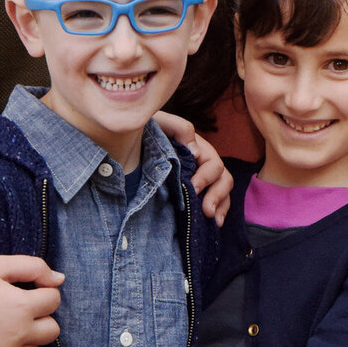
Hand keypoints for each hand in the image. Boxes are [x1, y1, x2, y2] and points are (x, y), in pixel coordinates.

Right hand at [0, 255, 63, 346]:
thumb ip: (34, 268)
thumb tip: (60, 279)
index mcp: (23, 307)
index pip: (54, 300)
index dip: (43, 291)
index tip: (27, 290)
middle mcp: (20, 335)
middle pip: (53, 330)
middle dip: (42, 317)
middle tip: (19, 309)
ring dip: (25, 335)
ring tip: (0, 323)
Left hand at [154, 110, 230, 225]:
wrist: (125, 145)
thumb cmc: (143, 131)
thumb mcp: (159, 123)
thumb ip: (178, 128)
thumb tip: (195, 151)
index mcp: (196, 148)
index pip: (213, 162)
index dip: (206, 176)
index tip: (193, 187)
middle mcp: (201, 164)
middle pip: (222, 178)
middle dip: (217, 194)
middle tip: (206, 210)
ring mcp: (199, 179)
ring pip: (222, 191)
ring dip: (220, 206)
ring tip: (212, 219)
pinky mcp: (192, 193)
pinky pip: (215, 203)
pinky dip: (219, 212)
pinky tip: (214, 224)